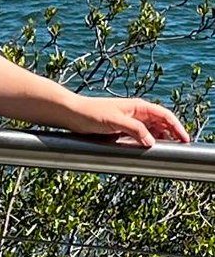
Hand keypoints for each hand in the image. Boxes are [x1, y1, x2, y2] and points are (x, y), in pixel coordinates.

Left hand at [68, 96, 189, 147]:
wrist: (72, 114)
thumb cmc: (91, 113)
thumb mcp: (115, 122)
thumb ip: (135, 130)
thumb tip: (153, 141)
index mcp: (137, 106)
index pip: (163, 114)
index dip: (176, 126)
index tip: (184, 139)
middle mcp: (135, 112)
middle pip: (161, 123)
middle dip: (172, 133)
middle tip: (180, 148)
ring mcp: (129, 121)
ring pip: (152, 130)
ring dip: (161, 139)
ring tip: (168, 150)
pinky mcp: (122, 129)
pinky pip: (141, 136)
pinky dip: (149, 142)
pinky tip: (151, 150)